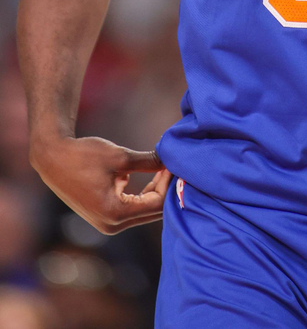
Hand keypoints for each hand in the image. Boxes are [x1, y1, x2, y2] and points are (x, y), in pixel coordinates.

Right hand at [30, 135, 171, 233]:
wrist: (53, 158)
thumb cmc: (84, 156)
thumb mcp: (120, 157)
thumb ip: (148, 161)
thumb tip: (172, 160)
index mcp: (115, 214)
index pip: (156, 204)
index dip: (169, 183)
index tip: (176, 163)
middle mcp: (111, 225)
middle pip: (152, 212)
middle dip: (166, 189)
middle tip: (177, 166)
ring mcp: (107, 224)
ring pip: (143, 211)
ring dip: (156, 191)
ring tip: (165, 167)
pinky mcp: (104, 216)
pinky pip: (132, 208)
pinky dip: (143, 194)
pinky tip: (150, 174)